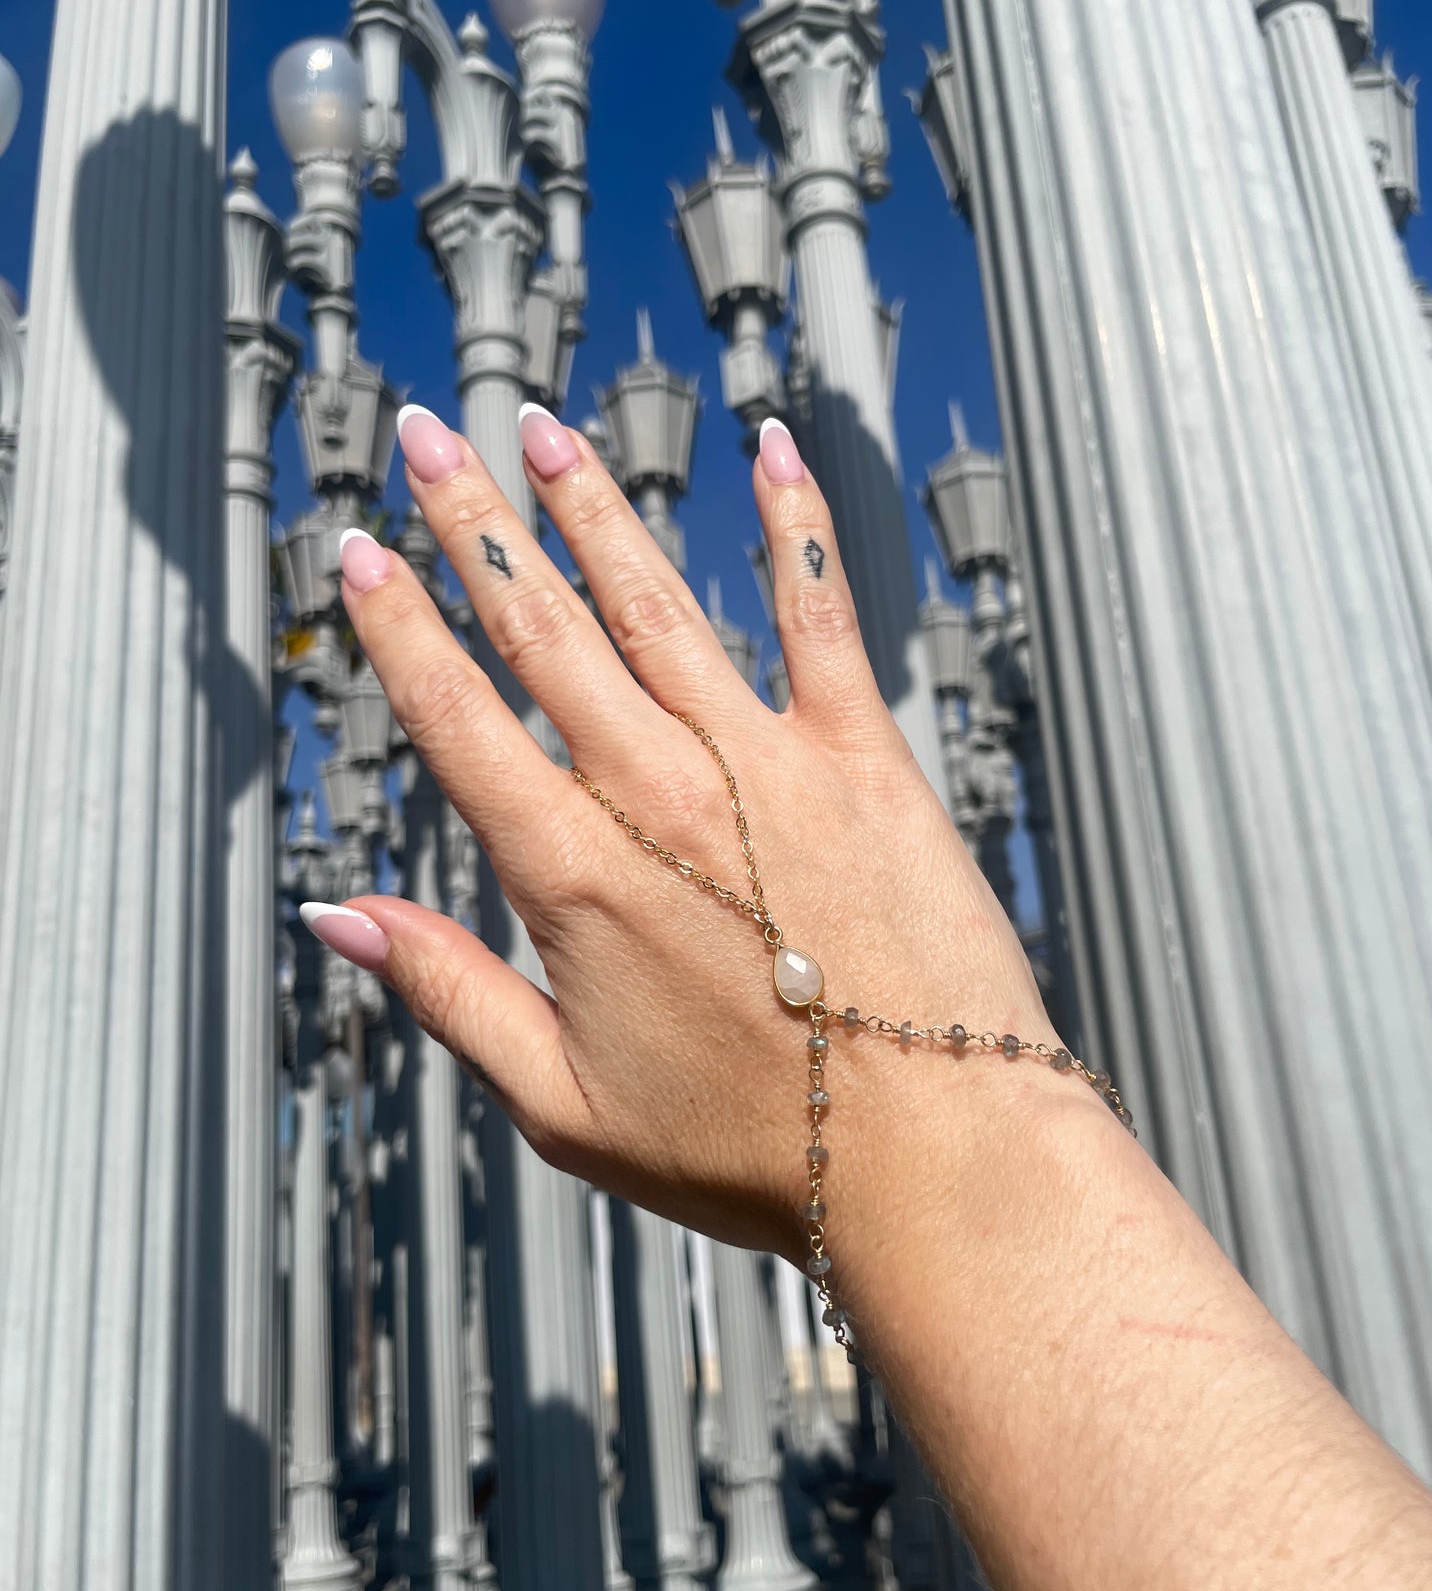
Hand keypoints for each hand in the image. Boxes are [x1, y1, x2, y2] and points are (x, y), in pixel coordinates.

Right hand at [306, 405, 1075, 1270]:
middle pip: (541, 630)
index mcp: (574, 876)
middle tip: (428, 438)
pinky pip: (821, 615)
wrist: (933, 1158)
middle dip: (472, 525)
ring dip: (592, 509)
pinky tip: (770, 450)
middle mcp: (659, 794)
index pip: (456, 718)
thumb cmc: (753, 1150)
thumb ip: (448, 993)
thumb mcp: (563, 1105)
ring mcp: (766, 764)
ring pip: (655, 603)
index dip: (398, 628)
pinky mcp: (863, 758)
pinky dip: (794, 527)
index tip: (357, 554)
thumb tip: (339, 916)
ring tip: (544, 431)